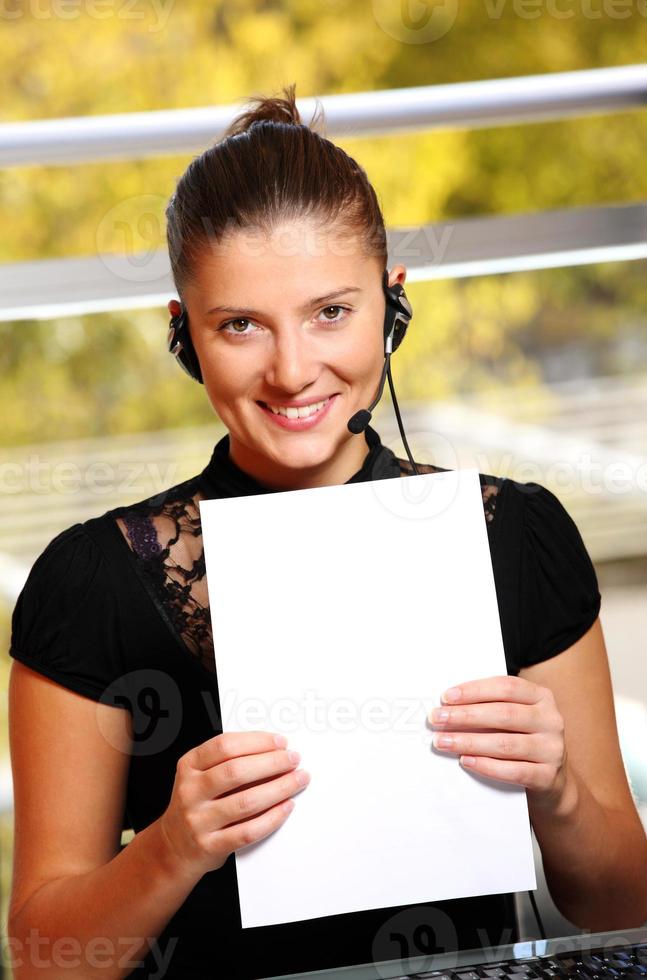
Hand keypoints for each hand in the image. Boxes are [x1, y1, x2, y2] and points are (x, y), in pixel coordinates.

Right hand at [159, 731, 309, 877]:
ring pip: (246, 801)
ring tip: (298, 780)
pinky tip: (287, 806)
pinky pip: (248, 831)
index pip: (225, 746)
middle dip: (272, 763)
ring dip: (279, 788)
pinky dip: (272, 818)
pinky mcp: (210, 846)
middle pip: (236, 771)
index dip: (257, 742)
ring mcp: (198, 820)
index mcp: (189, 766)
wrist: (174, 846)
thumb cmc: (197, 804)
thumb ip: (228, 761)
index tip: (280, 742)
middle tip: (293, 759)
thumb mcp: (200, 775)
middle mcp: (190, 791)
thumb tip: (274, 750)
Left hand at [428, 675, 569, 809]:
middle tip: (437, 719)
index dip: (474, 691)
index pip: (506, 687)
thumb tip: (449, 705)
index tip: (446, 697)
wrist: (551, 780)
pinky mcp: (548, 776)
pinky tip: (466, 761)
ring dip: (469, 742)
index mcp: (541, 697)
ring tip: (443, 742)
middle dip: (465, 716)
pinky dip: (486, 766)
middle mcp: (550, 720)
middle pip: (504, 714)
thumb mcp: (515, 716)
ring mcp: (552, 749)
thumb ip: (490, 706)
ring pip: (505, 744)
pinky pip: (513, 771)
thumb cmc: (522, 738)